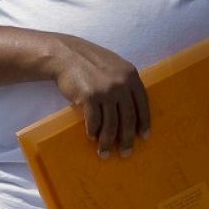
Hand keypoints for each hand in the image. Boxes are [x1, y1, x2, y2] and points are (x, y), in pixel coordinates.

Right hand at [49, 34, 149, 158]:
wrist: (64, 55)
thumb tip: (131, 107)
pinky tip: (92, 138)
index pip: (142, 105)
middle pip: (128, 118)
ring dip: (108, 141)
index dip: (143, 123)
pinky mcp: (89, 97)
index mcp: (131, 76)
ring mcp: (105, 91)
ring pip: (111, 123)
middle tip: (126, 153)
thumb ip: (125, 82)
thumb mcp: (114, 66)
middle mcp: (121, 84)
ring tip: (105, 152)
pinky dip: (93, 131)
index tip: (144, 137)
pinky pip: (94, 120)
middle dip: (127, 139)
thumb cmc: (88, 61)